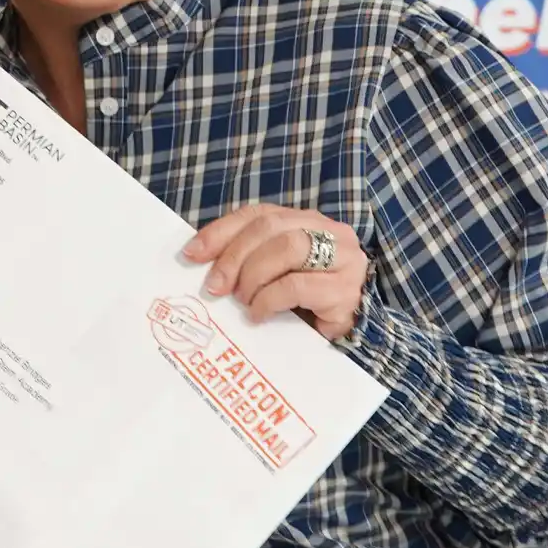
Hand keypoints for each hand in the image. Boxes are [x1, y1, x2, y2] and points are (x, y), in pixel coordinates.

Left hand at [182, 204, 367, 340]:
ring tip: (241, 300)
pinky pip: (296, 286)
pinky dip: (268, 300)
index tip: (191, 254)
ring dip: (253, 276)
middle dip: (234, 256)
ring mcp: (343, 258)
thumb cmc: (307, 304)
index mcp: (306, 220)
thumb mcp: (275, 274)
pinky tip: (258, 314)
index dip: (221, 231)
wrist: (355, 333)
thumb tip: (199, 260)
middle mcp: (329, 231)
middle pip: (270, 227)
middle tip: (215, 286)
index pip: (258, 213)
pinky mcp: (345, 290)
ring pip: (286, 248)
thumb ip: (249, 259)